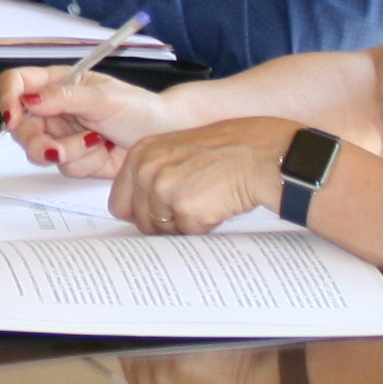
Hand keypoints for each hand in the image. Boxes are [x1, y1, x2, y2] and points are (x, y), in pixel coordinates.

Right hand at [4, 67, 169, 172]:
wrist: (164, 136)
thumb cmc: (140, 109)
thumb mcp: (102, 97)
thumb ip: (64, 98)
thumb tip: (31, 99)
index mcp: (58, 83)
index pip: (17, 83)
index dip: (8, 98)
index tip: (14, 116)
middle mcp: (55, 108)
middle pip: (21, 126)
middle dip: (39, 141)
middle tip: (58, 148)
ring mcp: (63, 134)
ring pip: (40, 151)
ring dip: (68, 152)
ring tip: (95, 143)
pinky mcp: (75, 157)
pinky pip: (64, 167)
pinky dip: (85, 163)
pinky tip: (104, 151)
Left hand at [107, 117, 291, 237]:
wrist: (262, 155)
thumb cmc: (229, 150)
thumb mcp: (179, 149)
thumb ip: (154, 173)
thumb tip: (137, 207)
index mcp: (141, 153)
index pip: (120, 202)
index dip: (140, 212)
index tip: (154, 214)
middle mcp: (147, 170)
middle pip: (141, 221)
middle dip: (164, 221)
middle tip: (191, 204)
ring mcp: (165, 190)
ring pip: (163, 231)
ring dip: (184, 224)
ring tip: (206, 199)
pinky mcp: (187, 210)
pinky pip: (188, 234)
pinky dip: (203, 227)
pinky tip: (217, 205)